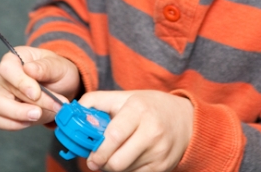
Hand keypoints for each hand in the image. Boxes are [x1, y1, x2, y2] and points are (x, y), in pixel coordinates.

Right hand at [0, 46, 79, 129]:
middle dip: (29, 104)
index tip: (36, 93)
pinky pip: (1, 121)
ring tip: (39, 115)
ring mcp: (3, 95)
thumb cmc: (56, 71)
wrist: (63, 86)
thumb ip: (45, 67)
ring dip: (19, 115)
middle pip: (5, 92)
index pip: (7, 69)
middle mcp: (4, 77)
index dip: (21, 82)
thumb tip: (30, 69)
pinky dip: (16, 124)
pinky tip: (32, 120)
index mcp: (14, 59)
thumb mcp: (57, 65)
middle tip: (47, 107)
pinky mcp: (6, 112)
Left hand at [79, 90, 193, 171]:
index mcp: (139, 109)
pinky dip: (126, 170)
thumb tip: (74, 111)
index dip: (98, 149)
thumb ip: (98, 101)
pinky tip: (128, 159)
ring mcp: (158, 151)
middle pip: (117, 161)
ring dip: (113, 167)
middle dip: (102, 163)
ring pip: (124, 171)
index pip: (113, 136)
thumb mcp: (126, 97)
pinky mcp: (162, 167)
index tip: (90, 153)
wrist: (186, 120)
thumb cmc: (151, 106)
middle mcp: (152, 131)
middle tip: (96, 160)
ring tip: (113, 155)